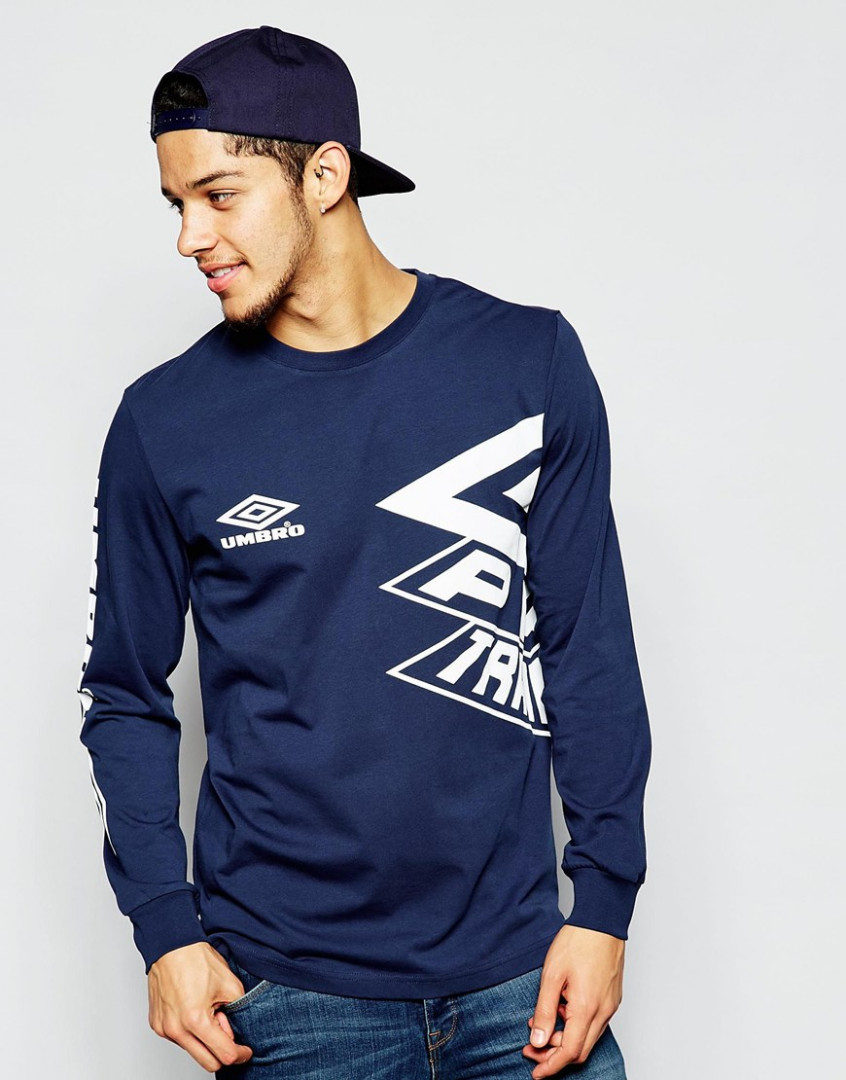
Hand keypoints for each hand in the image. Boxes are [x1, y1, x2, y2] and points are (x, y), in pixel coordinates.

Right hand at [147, 940, 254, 1071]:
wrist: (171, 946)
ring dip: (205, 1040)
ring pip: (192, 1051)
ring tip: (209, 1012)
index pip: (224, 1055)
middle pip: (208, 1063)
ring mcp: (164, 1029)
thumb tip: (232, 1034)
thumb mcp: (230, 984)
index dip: (240, 1054)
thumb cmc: (197, 960)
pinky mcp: (157, 1025)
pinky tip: (195, 1011)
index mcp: (196, 1020)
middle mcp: (176, 1030)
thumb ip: (236, 1013)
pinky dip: (191, 1032)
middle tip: (228, 1030)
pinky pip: (179, 1039)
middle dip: (223, 1052)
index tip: (246, 1051)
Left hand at [521, 924, 623, 1078]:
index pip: (569, 1052)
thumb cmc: (577, 942)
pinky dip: (576, 1026)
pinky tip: (560, 1011)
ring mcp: (610, 1006)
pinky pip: (595, 1024)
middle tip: (531, 1049)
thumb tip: (538, 1040)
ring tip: (541, 1025)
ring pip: (588, 1038)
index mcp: (587, 1008)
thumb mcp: (551, 975)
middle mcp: (603, 1012)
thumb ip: (544, 1011)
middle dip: (554, 1056)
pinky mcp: (612, 998)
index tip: (535, 1072)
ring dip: (565, 1040)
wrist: (602, 921)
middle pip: (580, 1051)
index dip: (550, 1066)